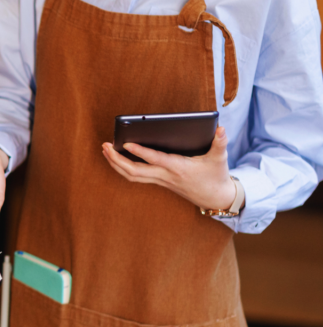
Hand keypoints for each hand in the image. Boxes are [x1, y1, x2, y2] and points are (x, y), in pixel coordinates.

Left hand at [101, 127, 236, 209]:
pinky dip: (123, 169)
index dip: (140, 152)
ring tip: (105, 150)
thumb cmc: (216, 176)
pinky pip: (136, 177)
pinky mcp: (158, 182)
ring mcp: (160, 181)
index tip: (126, 144)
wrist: (215, 198)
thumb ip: (220, 143)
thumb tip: (221, 128)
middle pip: (135, 171)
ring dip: (116, 164)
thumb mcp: (220, 159)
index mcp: (178, 168)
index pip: (155, 159)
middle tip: (105, 146)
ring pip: (132, 176)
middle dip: (117, 159)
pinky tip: (116, 159)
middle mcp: (165, 176)